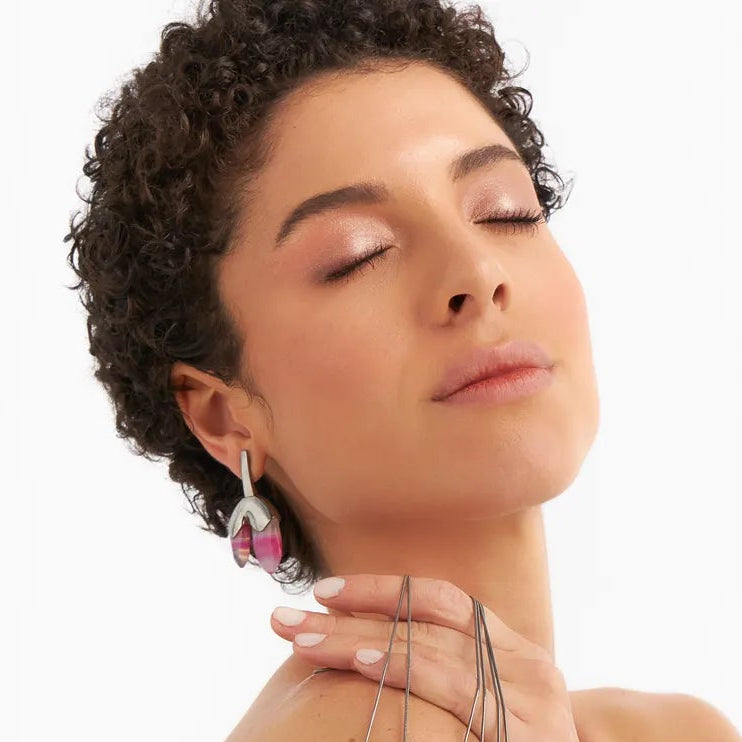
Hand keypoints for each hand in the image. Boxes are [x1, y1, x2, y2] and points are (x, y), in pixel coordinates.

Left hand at [269, 573, 579, 741]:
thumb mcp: (492, 699)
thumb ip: (449, 667)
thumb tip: (371, 644)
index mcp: (512, 646)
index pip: (442, 599)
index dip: (382, 589)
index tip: (324, 591)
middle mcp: (527, 663)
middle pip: (426, 625)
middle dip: (352, 617)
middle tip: (287, 618)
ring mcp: (530, 701)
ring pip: (433, 654)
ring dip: (363, 642)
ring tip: (309, 640)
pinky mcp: (525, 737)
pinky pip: (458, 697)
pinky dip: (408, 674)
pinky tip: (367, 666)